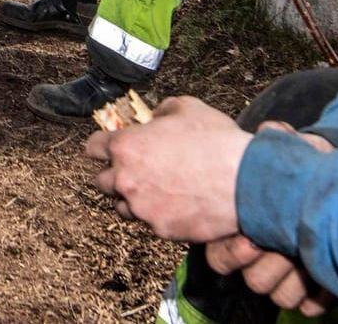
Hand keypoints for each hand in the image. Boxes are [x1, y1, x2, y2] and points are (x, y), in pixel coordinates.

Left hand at [83, 96, 251, 242]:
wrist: (245, 181)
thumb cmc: (216, 141)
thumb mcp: (188, 107)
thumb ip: (163, 110)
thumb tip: (157, 116)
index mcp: (127, 147)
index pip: (93, 147)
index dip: (100, 146)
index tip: (107, 148)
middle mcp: (126, 179)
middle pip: (101, 181)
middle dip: (114, 174)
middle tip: (134, 170)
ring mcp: (142, 208)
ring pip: (122, 206)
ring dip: (132, 198)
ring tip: (155, 190)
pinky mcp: (160, 229)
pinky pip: (151, 222)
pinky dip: (159, 215)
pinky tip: (178, 204)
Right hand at [202, 121, 334, 313]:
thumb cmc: (307, 170)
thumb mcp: (293, 149)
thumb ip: (278, 139)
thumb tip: (272, 130)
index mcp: (243, 228)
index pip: (219, 257)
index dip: (233, 252)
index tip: (252, 239)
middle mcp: (262, 257)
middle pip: (252, 280)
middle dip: (268, 265)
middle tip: (284, 247)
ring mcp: (287, 276)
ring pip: (277, 294)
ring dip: (293, 279)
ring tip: (310, 258)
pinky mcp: (314, 290)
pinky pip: (307, 305)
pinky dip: (318, 296)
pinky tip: (327, 281)